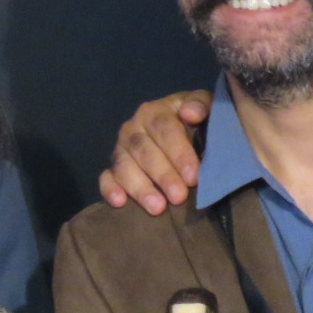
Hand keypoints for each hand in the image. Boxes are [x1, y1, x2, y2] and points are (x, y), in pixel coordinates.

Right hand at [97, 90, 210, 213]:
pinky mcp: (112, 169)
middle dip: (162, 175)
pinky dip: (110, 189)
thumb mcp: (207, 108)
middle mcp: (132, 129)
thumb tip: (190, 114)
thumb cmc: (198, 124)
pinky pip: (105, 178)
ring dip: (140, 188)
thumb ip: (202, 105)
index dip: (179, 153)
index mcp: (155, 111)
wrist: (184, 134)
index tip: (193, 177)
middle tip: (179, 197)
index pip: (164, 128)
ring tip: (157, 208)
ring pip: (124, 167)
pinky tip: (120, 203)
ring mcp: (120, 150)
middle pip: (144, 150)